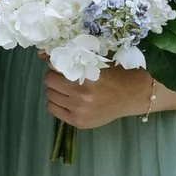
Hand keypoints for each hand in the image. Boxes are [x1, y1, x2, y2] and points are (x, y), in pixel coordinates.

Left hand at [43, 67, 157, 128]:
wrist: (134, 95)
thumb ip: (74, 58)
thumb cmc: (115, 75)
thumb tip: (42, 54)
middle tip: (64, 76)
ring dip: (55, 89)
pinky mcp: (78, 122)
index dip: (56, 63)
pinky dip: (56, 102)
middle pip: (49, 80)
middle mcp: (82, 95)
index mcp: (86, 77)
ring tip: (67, 88)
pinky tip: (66, 99)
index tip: (62, 63)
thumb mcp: (97, 61)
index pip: (54, 66)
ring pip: (49, 95)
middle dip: (54, 76)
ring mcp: (79, 110)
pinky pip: (53, 109)